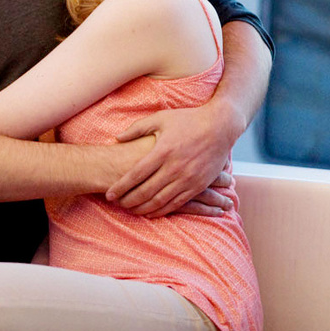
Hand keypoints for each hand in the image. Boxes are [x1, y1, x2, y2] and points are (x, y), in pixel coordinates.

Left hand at [106, 105, 233, 217]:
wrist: (220, 126)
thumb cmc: (188, 120)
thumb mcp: (161, 118)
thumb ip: (137, 128)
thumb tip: (117, 138)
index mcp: (163, 151)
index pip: (136, 174)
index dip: (120, 186)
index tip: (109, 194)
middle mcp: (174, 167)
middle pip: (145, 191)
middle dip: (128, 200)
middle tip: (117, 204)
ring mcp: (187, 178)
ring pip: (160, 201)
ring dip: (143, 208)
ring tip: (130, 210)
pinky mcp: (198, 185)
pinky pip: (177, 203)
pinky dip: (162, 210)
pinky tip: (151, 212)